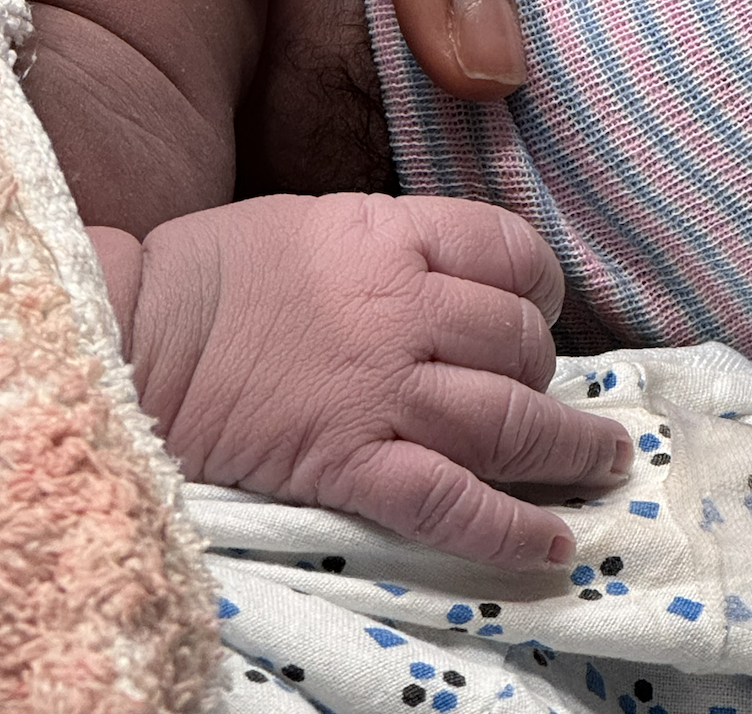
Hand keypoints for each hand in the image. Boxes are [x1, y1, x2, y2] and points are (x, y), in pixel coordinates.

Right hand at [120, 193, 631, 570]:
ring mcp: (382, 390)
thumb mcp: (324, 219)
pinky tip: (553, 542)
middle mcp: (405, 310)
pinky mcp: (350, 463)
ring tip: (602, 466)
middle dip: (545, 372)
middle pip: (519, 342)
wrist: (139, 328)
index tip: (540, 308)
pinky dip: (510, 528)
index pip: (512, 252)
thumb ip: (399, 246)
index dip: (542, 285)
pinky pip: (453, 502)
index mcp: (396, 238)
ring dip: (568, 449)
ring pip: (508, 421)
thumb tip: (458, 282)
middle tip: (543, 393)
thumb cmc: (222, 268)